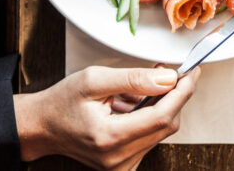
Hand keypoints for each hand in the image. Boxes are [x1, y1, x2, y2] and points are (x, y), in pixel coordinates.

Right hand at [13, 65, 199, 169]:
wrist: (42, 127)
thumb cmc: (62, 102)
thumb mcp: (94, 80)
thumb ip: (134, 79)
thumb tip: (168, 78)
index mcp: (109, 138)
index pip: (162, 116)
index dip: (182, 92)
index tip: (192, 72)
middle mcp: (118, 159)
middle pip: (166, 125)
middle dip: (175, 96)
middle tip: (171, 71)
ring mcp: (121, 166)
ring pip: (160, 131)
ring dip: (161, 106)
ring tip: (144, 86)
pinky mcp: (124, 166)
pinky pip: (149, 138)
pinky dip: (150, 118)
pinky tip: (136, 104)